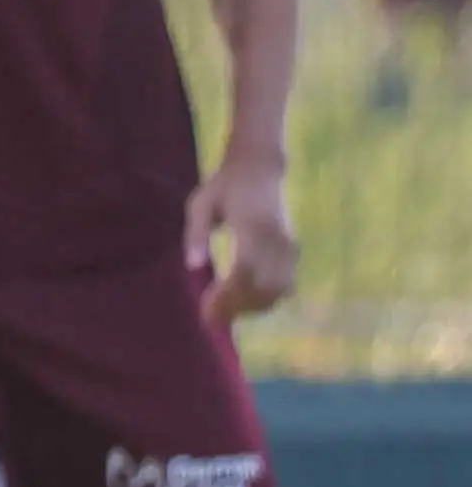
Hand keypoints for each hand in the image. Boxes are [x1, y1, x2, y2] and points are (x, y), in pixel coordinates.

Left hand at [197, 154, 299, 326]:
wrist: (260, 169)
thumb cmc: (224, 186)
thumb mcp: (201, 203)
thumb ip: (195, 233)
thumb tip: (192, 266)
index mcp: (253, 226)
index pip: (244, 272)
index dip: (226, 297)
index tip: (206, 311)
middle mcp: (277, 239)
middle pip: (263, 288)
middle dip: (237, 308)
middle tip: (210, 317)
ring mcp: (290, 246)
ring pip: (278, 291)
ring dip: (252, 307)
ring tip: (223, 310)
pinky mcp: (294, 251)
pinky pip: (286, 285)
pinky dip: (266, 299)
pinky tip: (243, 300)